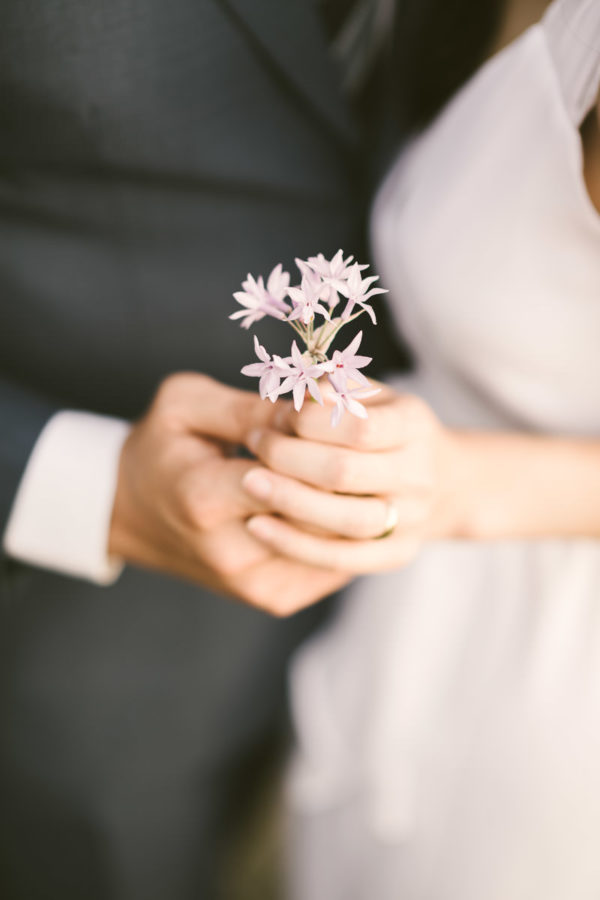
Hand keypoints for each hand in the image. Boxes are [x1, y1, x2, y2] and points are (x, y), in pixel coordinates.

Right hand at [109, 373, 348, 614]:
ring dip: (353, 504)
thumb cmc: (160, 449)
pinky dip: (344, 532)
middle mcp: (230, 552)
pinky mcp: (274, 598)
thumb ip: (250, 407)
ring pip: (337, 543)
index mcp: (203, 497)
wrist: (128, 514)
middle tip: (358, 440)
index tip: (325, 413)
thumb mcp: (187, 404)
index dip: (319, 439)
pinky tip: (339, 501)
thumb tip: (315, 408)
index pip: (292, 473)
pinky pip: (333, 565)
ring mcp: (254, 583)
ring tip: (353, 467)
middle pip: (324, 513)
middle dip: (348, 472)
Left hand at [241, 384, 462, 573]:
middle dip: (287, 457)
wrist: (442, 481)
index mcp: (414, 426)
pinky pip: (341, 558)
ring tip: (248, 482)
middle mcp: (418, 475)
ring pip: (344, 520)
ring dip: (288, 500)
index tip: (275, 416)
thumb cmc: (386, 427)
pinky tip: (256, 526)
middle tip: (253, 442)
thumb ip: (336, 389)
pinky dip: (295, 544)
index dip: (308, 421)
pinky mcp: (395, 555)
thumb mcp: (370, 396)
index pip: (359, 427)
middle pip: (345, 472)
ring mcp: (412, 520)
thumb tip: (302, 392)